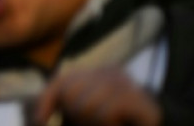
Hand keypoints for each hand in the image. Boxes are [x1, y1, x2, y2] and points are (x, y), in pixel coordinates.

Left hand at [33, 67, 160, 125]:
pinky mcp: (137, 98)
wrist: (158, 125)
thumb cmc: (116, 123)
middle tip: (90, 123)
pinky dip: (106, 124)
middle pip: (68, 92)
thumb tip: (35, 116)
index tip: (38, 120)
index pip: (61, 82)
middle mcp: (109, 72)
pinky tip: (119, 124)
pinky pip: (104, 111)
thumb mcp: (82, 118)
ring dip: (90, 123)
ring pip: (84, 105)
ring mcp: (125, 83)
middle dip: (73, 116)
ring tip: (108, 124)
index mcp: (94, 75)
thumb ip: (62, 111)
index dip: (45, 102)